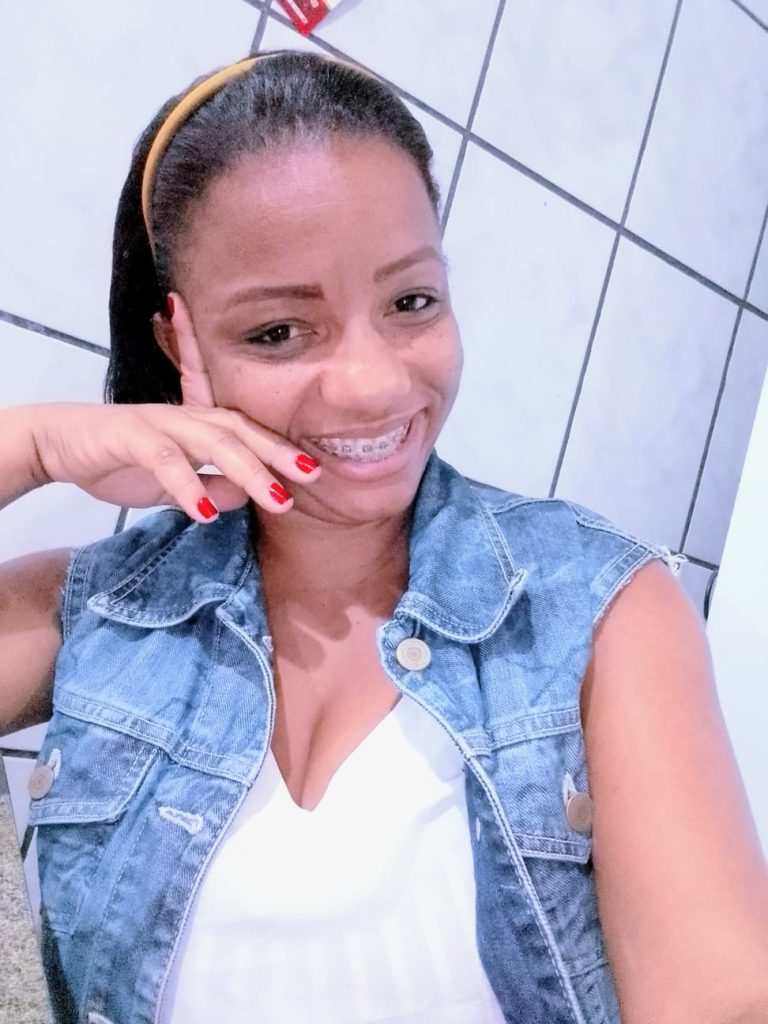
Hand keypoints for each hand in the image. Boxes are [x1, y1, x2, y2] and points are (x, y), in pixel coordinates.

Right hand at [25, 294, 319, 520]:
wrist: (60, 442)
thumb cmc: (121, 460)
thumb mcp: (174, 484)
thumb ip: (210, 487)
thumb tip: (245, 499)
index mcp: (201, 425)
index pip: (250, 433)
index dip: (284, 449)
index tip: (319, 472)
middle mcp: (187, 417)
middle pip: (242, 432)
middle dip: (279, 454)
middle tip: (313, 477)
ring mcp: (160, 423)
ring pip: (213, 442)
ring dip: (248, 471)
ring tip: (277, 500)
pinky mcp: (131, 436)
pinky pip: (165, 460)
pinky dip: (188, 486)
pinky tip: (205, 513)